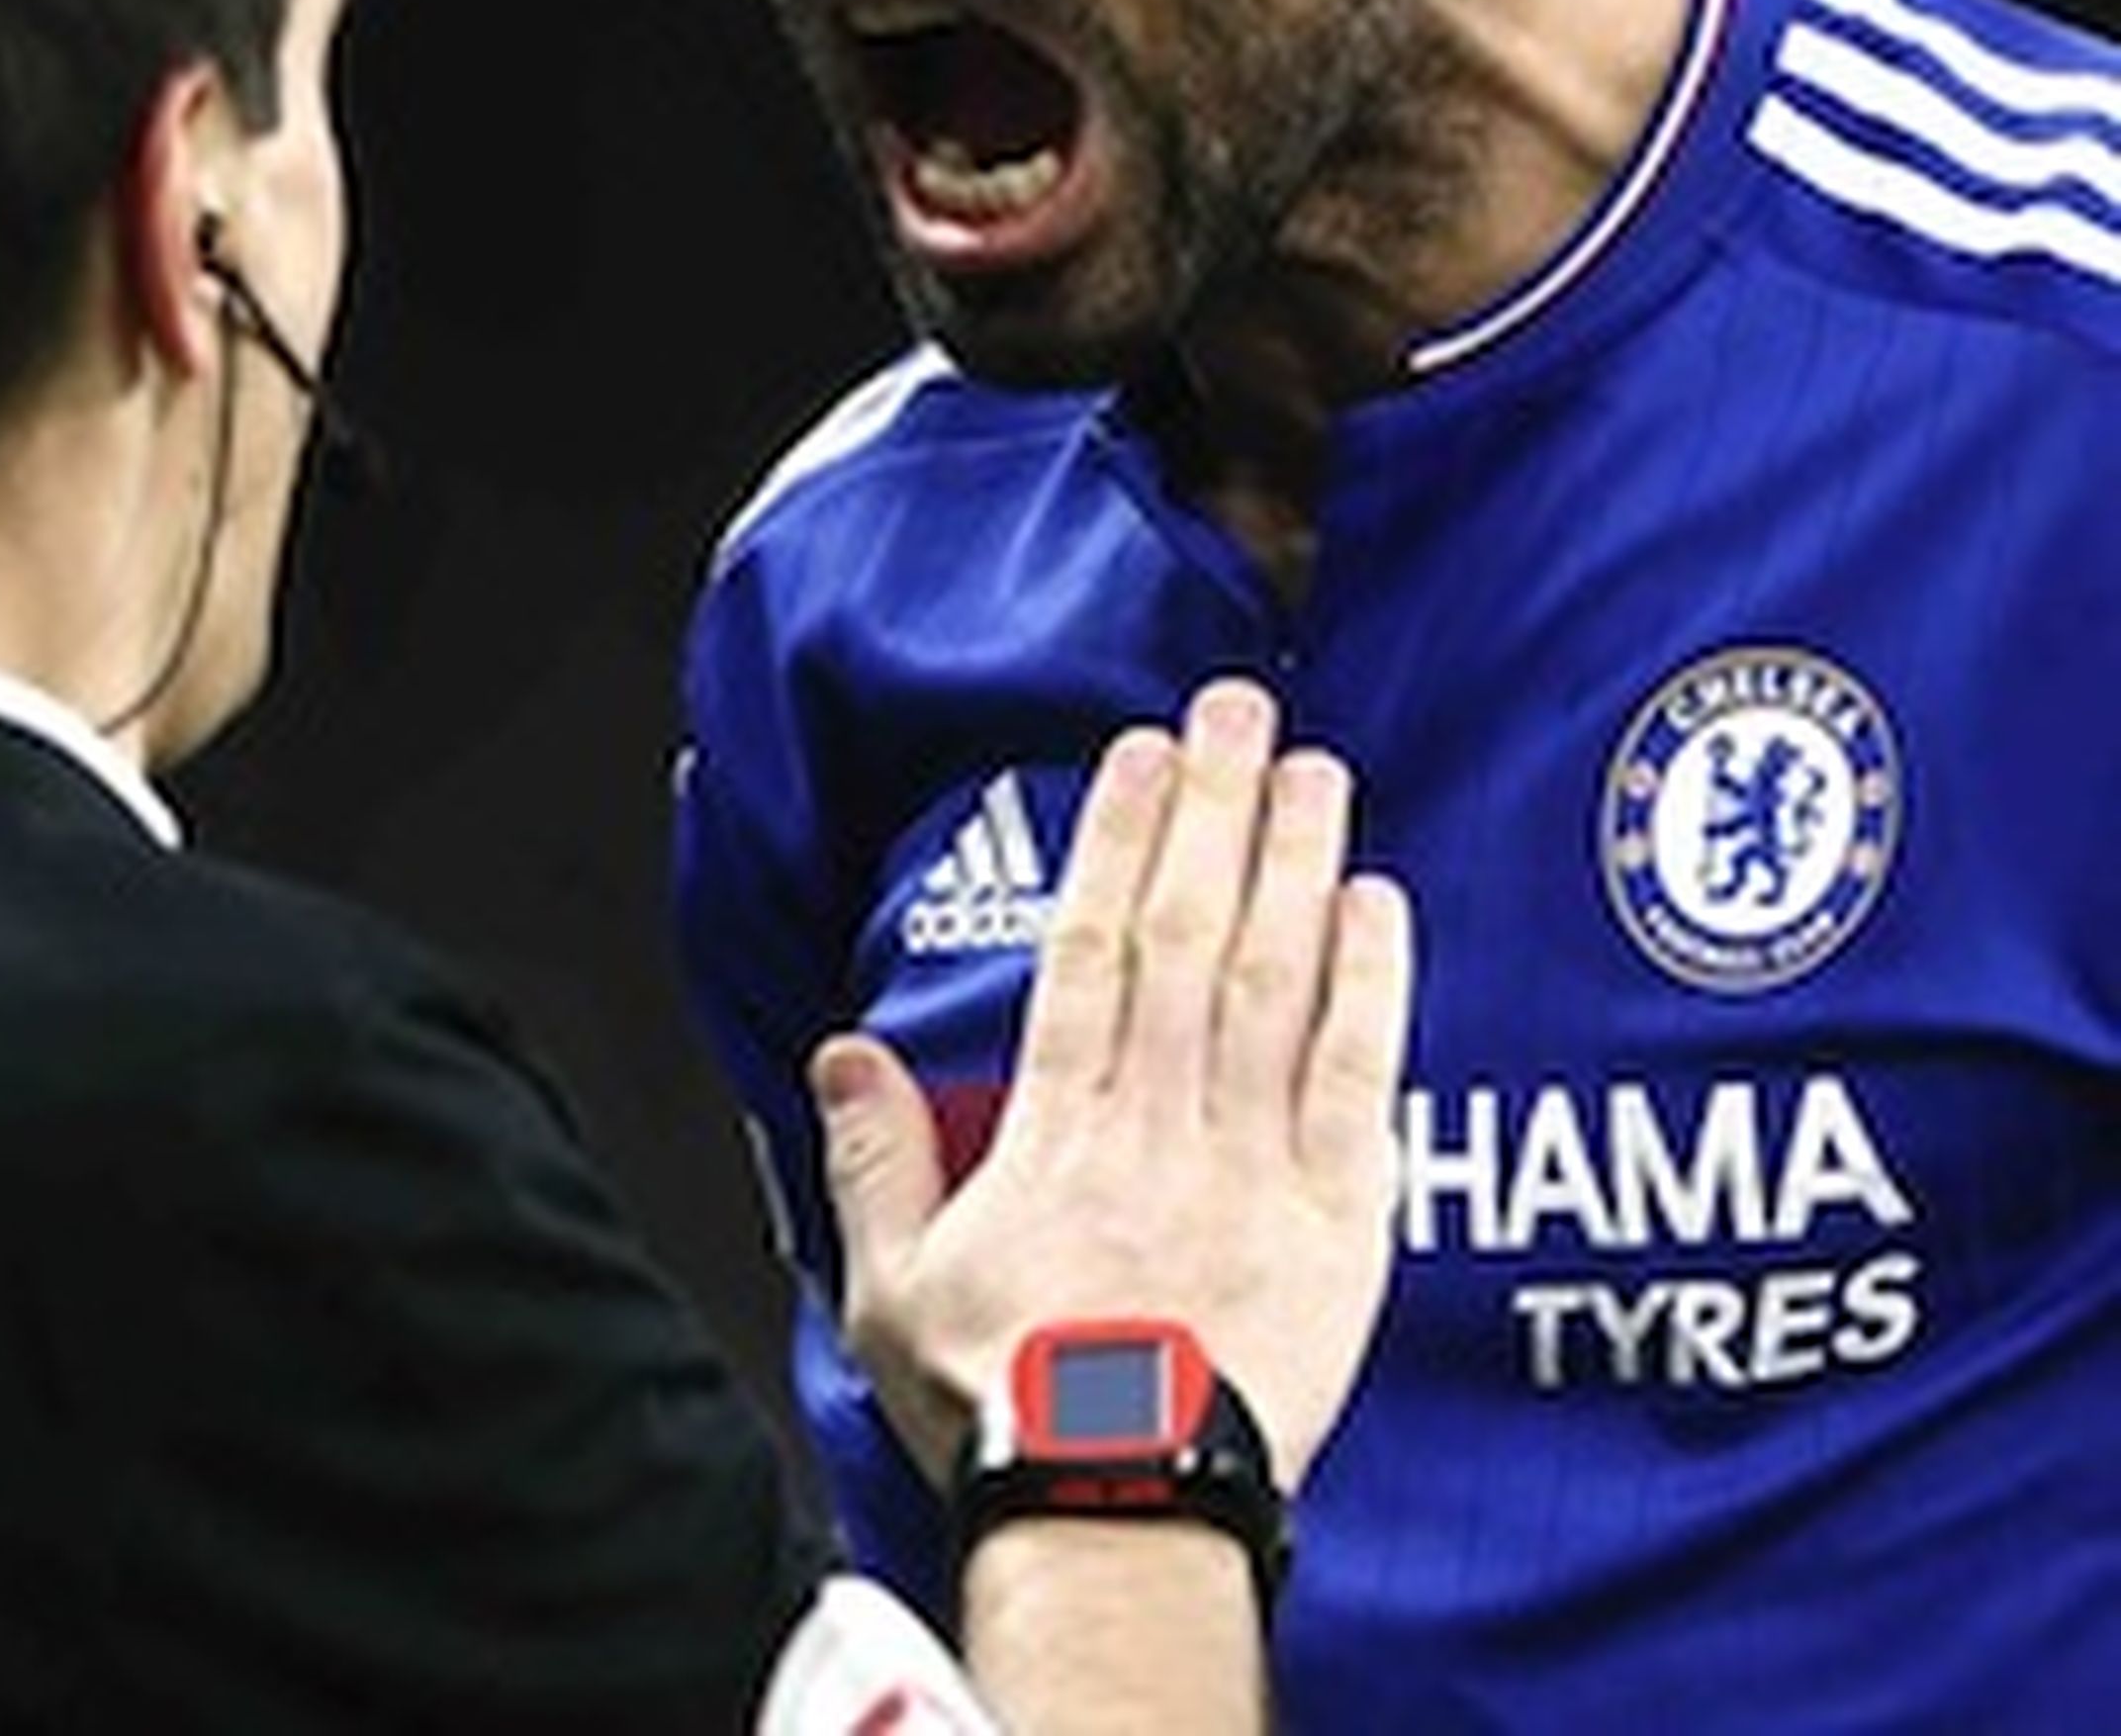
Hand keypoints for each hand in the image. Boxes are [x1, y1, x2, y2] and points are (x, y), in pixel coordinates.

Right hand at [810, 679, 1412, 1494]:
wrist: (1119, 1517)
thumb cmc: (1006, 1408)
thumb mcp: (891, 1284)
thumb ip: (875, 1154)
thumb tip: (846, 1046)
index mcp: (1057, 1128)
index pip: (1089, 946)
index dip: (1116, 837)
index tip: (1139, 752)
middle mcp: (1158, 1122)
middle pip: (1187, 933)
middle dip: (1211, 810)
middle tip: (1237, 708)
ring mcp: (1251, 1166)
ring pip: (1273, 984)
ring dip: (1294, 866)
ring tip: (1313, 769)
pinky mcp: (1335, 1224)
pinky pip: (1356, 1085)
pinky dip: (1371, 991)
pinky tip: (1379, 905)